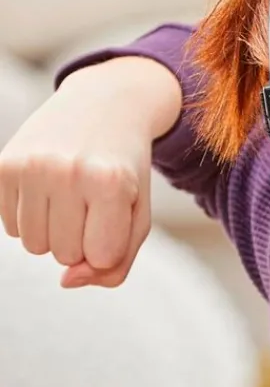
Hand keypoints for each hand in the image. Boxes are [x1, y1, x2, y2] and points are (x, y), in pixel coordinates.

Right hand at [0, 57, 181, 287]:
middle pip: (64, 255)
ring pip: (34, 246)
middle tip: (94, 197)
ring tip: (72, 193)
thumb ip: (117, 263)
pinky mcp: (5, 165)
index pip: (100, 257)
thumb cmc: (125, 167)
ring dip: (54, 230)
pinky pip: (11, 228)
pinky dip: (31, 217)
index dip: (110, 241)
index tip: (117, 210)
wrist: (106, 104)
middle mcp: (67, 172)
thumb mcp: (139, 212)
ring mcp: (32, 166)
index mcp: (111, 182)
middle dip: (82, 235)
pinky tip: (49, 187)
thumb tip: (66, 281)